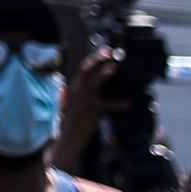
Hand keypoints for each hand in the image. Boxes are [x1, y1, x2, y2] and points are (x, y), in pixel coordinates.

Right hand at [53, 48, 125, 173]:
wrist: (67, 141)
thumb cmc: (67, 125)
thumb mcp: (63, 108)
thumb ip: (65, 97)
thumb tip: (63, 87)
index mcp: (71, 90)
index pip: (82, 70)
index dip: (93, 60)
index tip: (103, 51)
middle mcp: (75, 92)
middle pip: (86, 70)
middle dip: (97, 59)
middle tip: (109, 50)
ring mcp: (83, 100)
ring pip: (93, 81)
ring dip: (103, 72)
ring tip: (114, 66)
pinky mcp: (91, 110)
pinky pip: (106, 104)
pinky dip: (118, 104)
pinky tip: (128, 103)